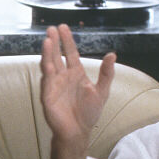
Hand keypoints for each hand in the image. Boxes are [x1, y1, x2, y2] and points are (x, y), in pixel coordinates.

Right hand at [40, 24, 115, 152]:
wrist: (79, 131)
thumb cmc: (89, 112)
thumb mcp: (102, 90)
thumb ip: (107, 73)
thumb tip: (112, 54)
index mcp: (76, 74)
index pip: (71, 53)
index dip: (68, 41)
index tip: (64, 27)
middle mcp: (64, 76)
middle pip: (58, 55)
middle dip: (55, 41)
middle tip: (53, 27)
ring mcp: (54, 84)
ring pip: (50, 63)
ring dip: (48, 51)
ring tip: (48, 38)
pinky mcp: (48, 94)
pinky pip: (47, 79)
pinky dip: (47, 68)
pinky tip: (47, 59)